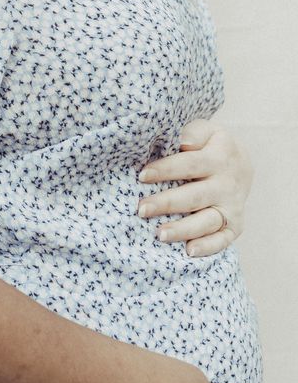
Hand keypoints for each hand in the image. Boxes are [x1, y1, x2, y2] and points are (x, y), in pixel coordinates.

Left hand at [138, 119, 252, 256]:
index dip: (166, 169)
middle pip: (195, 196)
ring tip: (160, 235)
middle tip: (141, 209)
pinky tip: (188, 252)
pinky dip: (207, 247)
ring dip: (183, 229)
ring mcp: (232, 206)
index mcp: (220, 156)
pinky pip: (223, 240)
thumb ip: (192, 133)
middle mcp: (228, 184)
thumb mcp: (204, 131)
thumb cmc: (209, 146)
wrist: (240, 164)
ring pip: (208, 221)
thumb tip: (182, 142)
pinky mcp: (235, 226)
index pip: (190, 164)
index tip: (142, 176)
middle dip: (167, 203)